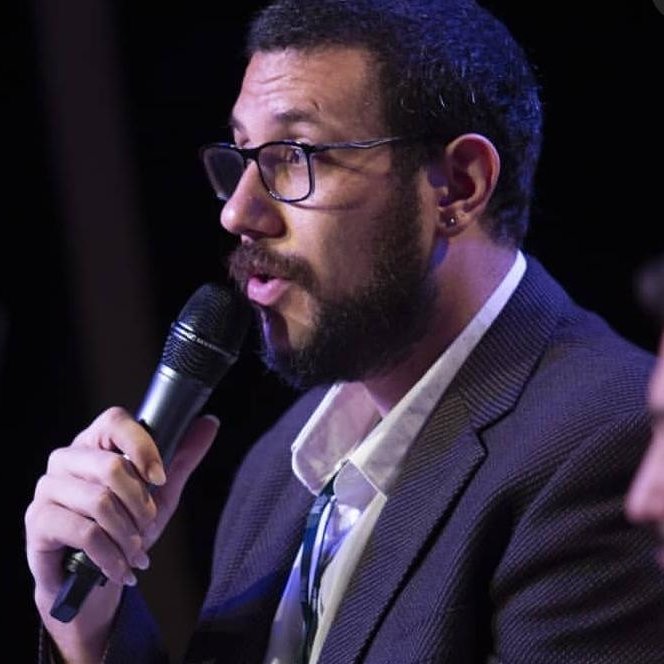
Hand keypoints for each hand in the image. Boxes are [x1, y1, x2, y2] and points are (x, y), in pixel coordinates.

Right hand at [24, 406, 218, 661]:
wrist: (90, 579)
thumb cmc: (123, 526)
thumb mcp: (160, 493)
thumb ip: (182, 458)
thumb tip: (210, 423)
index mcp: (95, 442)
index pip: (115, 420)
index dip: (142, 447)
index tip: (160, 478)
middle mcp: (67, 458)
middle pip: (111, 466)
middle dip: (140, 504)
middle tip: (148, 525)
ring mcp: (48, 488)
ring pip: (100, 502)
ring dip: (128, 535)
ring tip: (137, 552)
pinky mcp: (38, 521)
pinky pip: (84, 533)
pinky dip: (112, 555)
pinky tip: (122, 569)